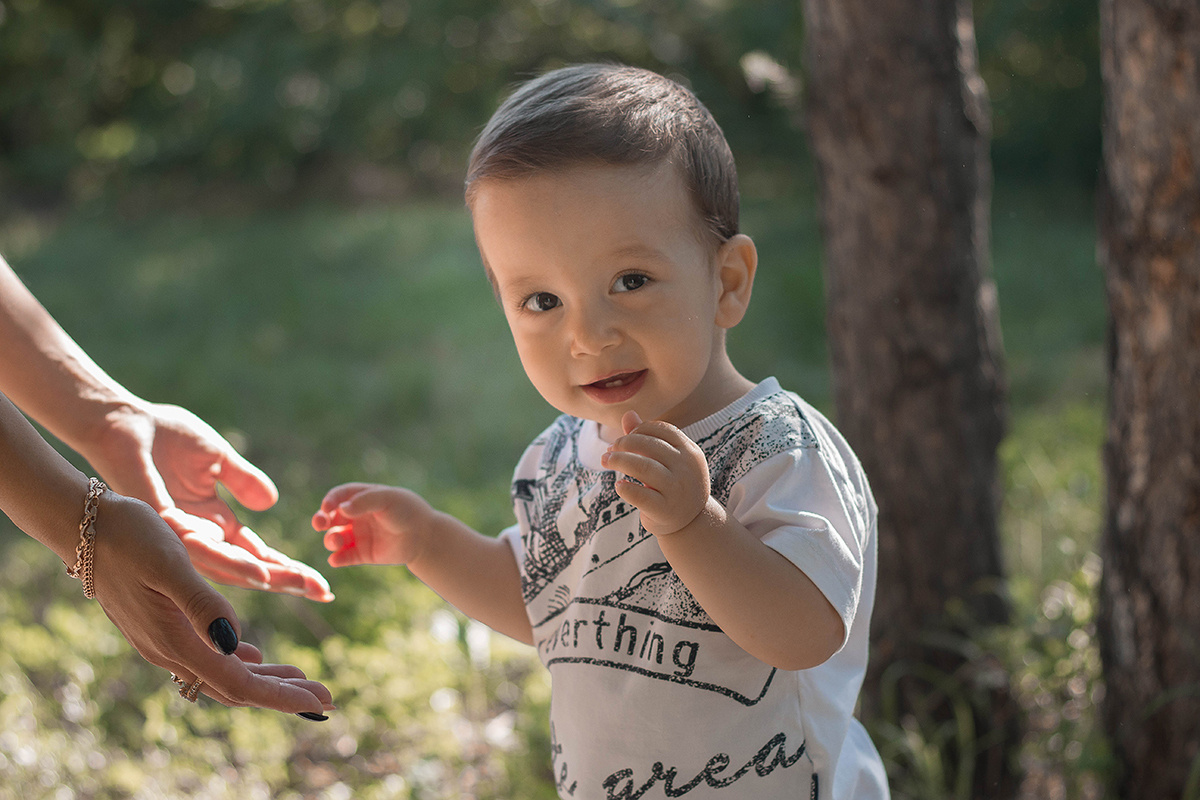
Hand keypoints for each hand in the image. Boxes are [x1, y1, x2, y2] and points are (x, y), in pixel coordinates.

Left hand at [87, 400, 332, 601]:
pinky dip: (229, 561)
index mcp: (215, 523)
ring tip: (293, 584)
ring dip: (262, 577)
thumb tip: (271, 502)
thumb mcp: (218, 457)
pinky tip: (255, 569)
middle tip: (323, 592)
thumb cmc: (164, 435)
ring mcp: (180, 535)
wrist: (124, 422)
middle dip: (287, 580)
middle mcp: (200, 537)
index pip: (259, 554)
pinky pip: (199, 550)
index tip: (322, 584)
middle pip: (250, 569)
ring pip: (225, 567)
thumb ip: (243, 479)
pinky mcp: (164, 524)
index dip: (290, 568)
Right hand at [92, 492, 333, 714]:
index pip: (240, 683)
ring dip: (264, 678)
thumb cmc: (129, 536)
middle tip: (326, 696)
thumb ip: (202, 605)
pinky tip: (254, 653)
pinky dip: (237, 660)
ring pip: (221, 674)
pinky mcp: (161, 627)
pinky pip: (206, 657)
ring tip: (301, 678)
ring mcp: (163, 641)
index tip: (322, 699)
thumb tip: (236, 644)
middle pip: (236, 687)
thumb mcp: (171, 563)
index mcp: (176, 639)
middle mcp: (169, 650)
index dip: (283, 695)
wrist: (81, 525)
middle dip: (283, 694)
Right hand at [313, 483, 436, 566]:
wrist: (425, 536)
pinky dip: (337, 559)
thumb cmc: (407, 511)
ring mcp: (358, 535)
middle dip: (321, 520)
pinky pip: (344, 557)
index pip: (339, 496)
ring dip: (330, 540)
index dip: (330, 500)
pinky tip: (336, 560)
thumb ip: (365, 502)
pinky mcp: (362, 554)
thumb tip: (341, 509)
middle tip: (319, 524)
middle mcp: (356, 516)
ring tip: (335, 542)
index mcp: (362, 498)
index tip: (326, 507)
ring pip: (334, 538)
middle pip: (331, 517)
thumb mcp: (388, 500)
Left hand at [601, 411, 710, 535]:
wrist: (690, 524)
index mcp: (690, 451)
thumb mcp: (665, 461)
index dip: (639, 430)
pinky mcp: (665, 510)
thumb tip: (627, 414)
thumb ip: (646, 438)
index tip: (625, 439)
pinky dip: (625, 488)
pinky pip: (639, 495)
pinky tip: (619, 486)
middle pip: (649, 445)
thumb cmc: (672, 485)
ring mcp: (677, 490)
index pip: (662, 430)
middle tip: (608, 451)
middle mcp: (687, 468)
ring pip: (642, 467)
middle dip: (623, 444)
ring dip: (618, 460)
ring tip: (605, 461)